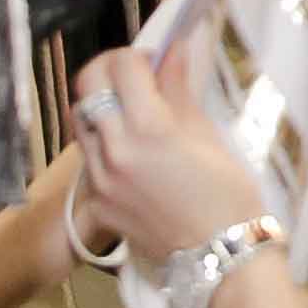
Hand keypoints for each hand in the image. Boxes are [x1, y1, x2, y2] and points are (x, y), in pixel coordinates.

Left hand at [69, 49, 268, 261]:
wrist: (218, 255)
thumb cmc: (226, 193)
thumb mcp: (207, 134)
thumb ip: (179, 91)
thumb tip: (172, 52)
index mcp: (149, 128)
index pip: (122, 66)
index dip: (138, 55)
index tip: (155, 61)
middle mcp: (115, 149)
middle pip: (87, 85)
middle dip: (109, 69)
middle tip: (133, 75)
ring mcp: (99, 177)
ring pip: (80, 120)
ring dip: (100, 105)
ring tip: (129, 111)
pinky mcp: (96, 200)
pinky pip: (88, 157)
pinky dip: (103, 141)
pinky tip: (129, 149)